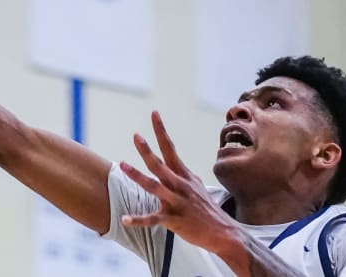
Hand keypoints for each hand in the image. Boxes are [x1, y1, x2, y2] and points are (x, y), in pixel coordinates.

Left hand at [120, 111, 239, 253]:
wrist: (223, 232)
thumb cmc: (206, 208)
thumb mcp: (195, 186)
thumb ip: (181, 174)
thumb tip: (173, 162)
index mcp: (183, 175)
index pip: (170, 148)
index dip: (161, 131)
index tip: (154, 113)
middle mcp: (179, 185)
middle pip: (160, 164)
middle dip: (147, 150)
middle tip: (136, 136)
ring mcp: (176, 202)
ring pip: (154, 186)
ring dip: (137, 175)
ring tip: (122, 165)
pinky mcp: (173, 220)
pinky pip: (152, 219)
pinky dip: (137, 220)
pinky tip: (124, 219)